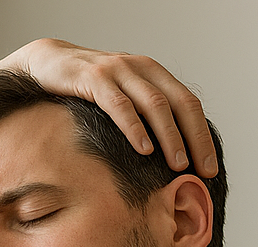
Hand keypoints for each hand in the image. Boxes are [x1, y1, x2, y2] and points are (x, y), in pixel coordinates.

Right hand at [0, 39, 217, 176]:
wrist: (47, 65)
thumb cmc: (86, 91)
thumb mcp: (121, 100)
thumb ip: (142, 118)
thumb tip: (166, 158)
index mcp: (153, 74)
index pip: (189, 104)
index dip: (202, 135)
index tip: (210, 166)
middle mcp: (141, 68)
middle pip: (179, 104)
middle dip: (194, 139)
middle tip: (201, 170)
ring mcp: (118, 71)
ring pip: (154, 104)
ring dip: (169, 136)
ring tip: (177, 164)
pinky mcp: (94, 78)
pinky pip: (120, 105)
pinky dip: (134, 128)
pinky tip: (143, 150)